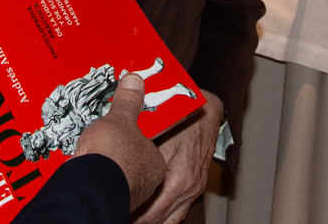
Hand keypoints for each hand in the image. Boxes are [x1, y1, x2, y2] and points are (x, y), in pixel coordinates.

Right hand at [75, 73, 165, 211]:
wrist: (89, 185)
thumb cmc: (112, 155)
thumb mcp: (119, 118)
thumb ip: (128, 101)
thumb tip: (135, 82)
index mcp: (154, 161)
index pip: (146, 145)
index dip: (130, 135)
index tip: (117, 129)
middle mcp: (146, 182)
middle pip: (132, 161)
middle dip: (117, 152)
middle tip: (103, 141)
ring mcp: (128, 193)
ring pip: (117, 175)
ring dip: (105, 166)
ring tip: (91, 154)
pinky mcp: (109, 199)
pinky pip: (102, 184)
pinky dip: (94, 177)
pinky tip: (84, 167)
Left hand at [130, 89, 222, 223]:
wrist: (206, 114)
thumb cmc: (183, 121)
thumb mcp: (158, 135)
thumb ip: (143, 151)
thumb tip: (120, 158)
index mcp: (180, 179)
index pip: (155, 210)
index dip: (135, 214)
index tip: (120, 212)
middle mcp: (189, 189)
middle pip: (161, 217)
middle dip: (140, 218)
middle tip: (122, 214)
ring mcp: (194, 190)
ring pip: (171, 218)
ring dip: (151, 219)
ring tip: (132, 217)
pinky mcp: (195, 187)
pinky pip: (179, 211)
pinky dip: (164, 215)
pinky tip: (150, 214)